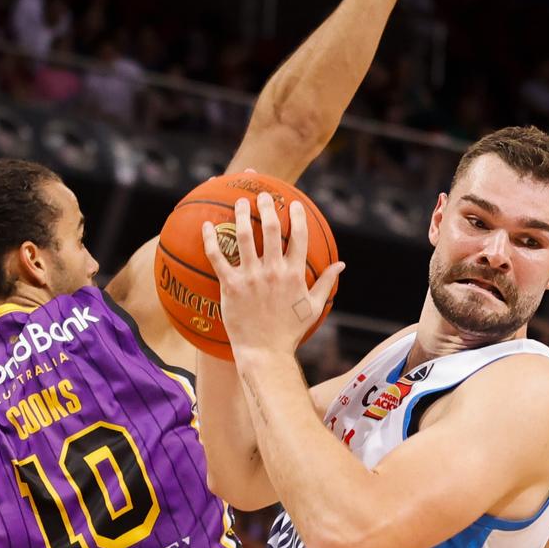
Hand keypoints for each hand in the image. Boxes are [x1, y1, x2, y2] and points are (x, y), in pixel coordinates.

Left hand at [202, 192, 343, 356]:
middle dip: (266, 206)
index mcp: (294, 274)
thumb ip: (326, 282)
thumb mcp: (313, 306)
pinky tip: (206, 225)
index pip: (298, 236)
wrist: (265, 352)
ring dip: (240, 214)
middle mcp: (273, 271)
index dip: (297, 216)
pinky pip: (217, 258)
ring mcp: (251, 278)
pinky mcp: (230, 286)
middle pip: (270, 229)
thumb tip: (341, 265)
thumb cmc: (290, 331)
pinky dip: (210, 239)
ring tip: (239, 202)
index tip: (294, 204)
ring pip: (243, 237)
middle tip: (263, 195)